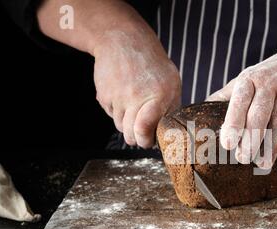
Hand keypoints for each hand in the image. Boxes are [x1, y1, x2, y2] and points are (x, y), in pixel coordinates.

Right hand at [93, 29, 180, 147]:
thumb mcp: (172, 83)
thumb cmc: (152, 64)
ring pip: (120, 127)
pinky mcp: (103, 96)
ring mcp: (117, 97)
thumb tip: (169, 134)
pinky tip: (124, 95)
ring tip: (135, 105)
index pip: (144, 130)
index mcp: (158, 96)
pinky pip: (111, 115)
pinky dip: (117, 111)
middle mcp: (135, 98)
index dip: (145, 140)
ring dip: (128, 122)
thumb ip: (172, 109)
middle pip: (130, 136)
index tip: (149, 140)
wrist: (122, 40)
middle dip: (137, 137)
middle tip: (143, 130)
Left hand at [208, 44, 276, 171]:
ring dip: (271, 148)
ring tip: (263, 165)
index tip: (227, 144)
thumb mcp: (248, 78)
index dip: (233, 123)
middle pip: (259, 116)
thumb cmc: (271, 75)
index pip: (239, 102)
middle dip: (250, 140)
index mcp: (250, 79)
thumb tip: (198, 114)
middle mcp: (272, 84)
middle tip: (243, 159)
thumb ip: (226, 96)